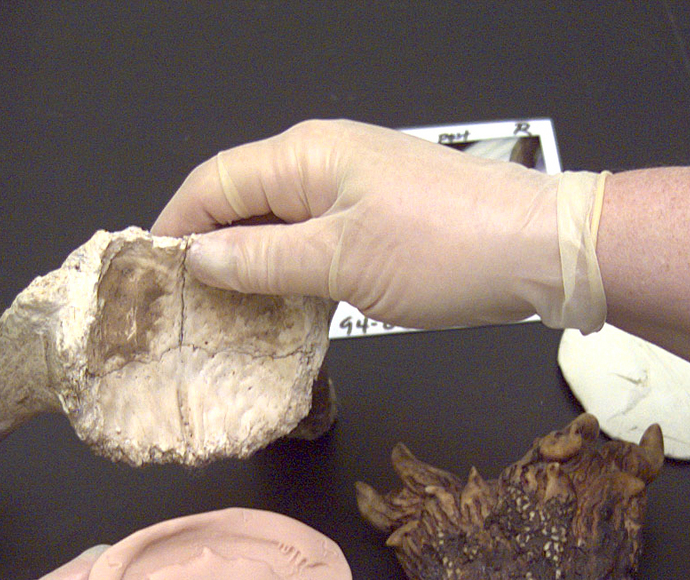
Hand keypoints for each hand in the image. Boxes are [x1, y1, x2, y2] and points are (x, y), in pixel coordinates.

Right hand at [153, 119, 603, 330]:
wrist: (539, 251)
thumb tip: (200, 258)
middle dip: (210, 249)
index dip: (176, 227)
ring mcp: (356, 187)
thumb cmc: (444, 250)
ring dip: (251, 265)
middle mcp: (325, 159)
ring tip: (225, 315)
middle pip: (243, 200)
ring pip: (281, 223)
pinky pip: (317, 238)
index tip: (151, 277)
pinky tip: (283, 306)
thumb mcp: (340, 262)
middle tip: (184, 306)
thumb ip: (264, 261)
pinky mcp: (382, 216)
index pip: (214, 183)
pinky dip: (292, 270)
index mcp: (305, 155)